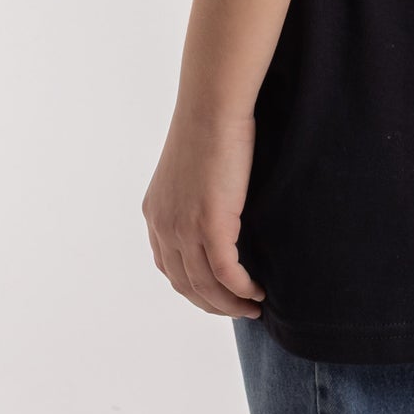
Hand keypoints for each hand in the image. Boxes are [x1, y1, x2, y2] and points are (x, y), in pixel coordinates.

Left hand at [141, 106, 266, 318]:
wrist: (213, 104)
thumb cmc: (211, 122)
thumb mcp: (192, 166)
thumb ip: (195, 193)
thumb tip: (218, 203)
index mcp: (155, 212)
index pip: (168, 266)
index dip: (193, 286)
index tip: (217, 293)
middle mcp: (163, 225)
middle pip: (185, 284)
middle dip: (212, 304)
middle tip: (239, 308)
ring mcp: (184, 227)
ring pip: (205, 286)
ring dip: (230, 304)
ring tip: (253, 306)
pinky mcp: (209, 224)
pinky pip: (225, 273)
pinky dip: (241, 289)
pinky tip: (257, 291)